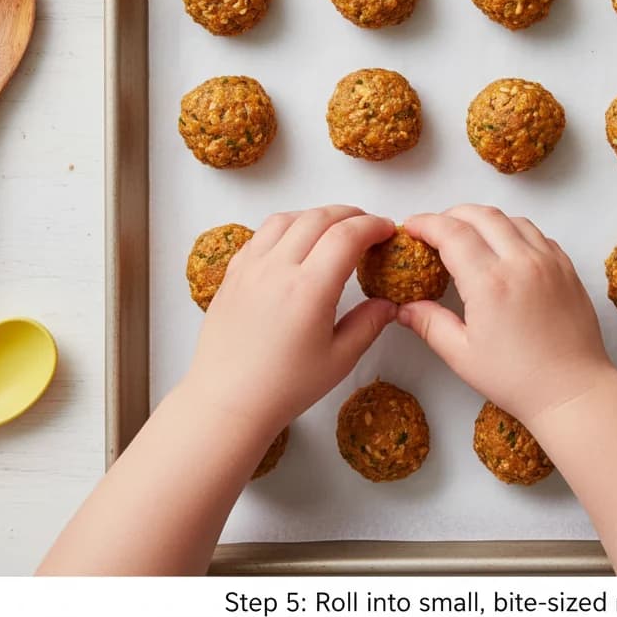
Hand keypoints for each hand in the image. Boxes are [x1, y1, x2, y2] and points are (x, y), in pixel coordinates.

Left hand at [183, 205, 396, 436]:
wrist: (227, 402)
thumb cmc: (283, 388)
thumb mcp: (339, 359)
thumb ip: (368, 324)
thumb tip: (389, 303)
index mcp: (309, 289)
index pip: (347, 235)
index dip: (372, 225)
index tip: (387, 230)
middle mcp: (277, 269)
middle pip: (319, 218)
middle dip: (350, 214)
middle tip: (367, 226)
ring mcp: (250, 268)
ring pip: (287, 219)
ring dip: (316, 216)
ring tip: (332, 229)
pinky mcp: (232, 274)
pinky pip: (260, 234)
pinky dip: (285, 227)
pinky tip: (294, 243)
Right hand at [397, 205, 614, 425]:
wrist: (573, 391)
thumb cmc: (518, 379)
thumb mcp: (462, 356)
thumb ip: (430, 324)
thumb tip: (404, 307)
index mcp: (490, 283)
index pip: (451, 233)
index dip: (426, 224)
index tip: (412, 227)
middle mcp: (521, 262)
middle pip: (480, 215)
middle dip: (451, 215)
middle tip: (435, 229)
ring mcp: (548, 261)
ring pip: (511, 219)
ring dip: (484, 219)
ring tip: (469, 235)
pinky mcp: (566, 267)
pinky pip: (537, 234)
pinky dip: (514, 231)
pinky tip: (505, 248)